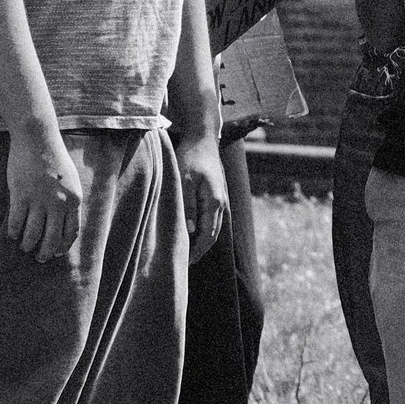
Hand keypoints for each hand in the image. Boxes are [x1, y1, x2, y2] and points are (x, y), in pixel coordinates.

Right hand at [3, 127, 85, 261]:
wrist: (38, 139)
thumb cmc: (54, 159)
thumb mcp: (70, 181)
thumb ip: (68, 201)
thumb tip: (61, 222)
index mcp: (74, 199)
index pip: (71, 232)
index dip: (63, 246)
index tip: (57, 253)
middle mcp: (58, 203)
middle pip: (52, 239)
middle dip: (45, 253)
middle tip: (39, 258)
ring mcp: (39, 200)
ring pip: (32, 235)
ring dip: (27, 245)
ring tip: (24, 247)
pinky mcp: (20, 196)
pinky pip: (16, 223)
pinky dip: (13, 233)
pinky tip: (11, 235)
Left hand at [178, 134, 229, 260]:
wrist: (203, 139)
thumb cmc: (190, 158)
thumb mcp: (184, 182)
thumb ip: (188, 206)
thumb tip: (191, 231)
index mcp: (214, 202)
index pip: (207, 236)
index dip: (197, 252)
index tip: (184, 264)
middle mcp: (220, 203)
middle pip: (213, 235)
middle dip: (200, 250)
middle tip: (184, 263)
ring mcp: (219, 199)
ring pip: (213, 227)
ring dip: (202, 241)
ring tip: (187, 252)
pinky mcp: (215, 195)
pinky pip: (211, 218)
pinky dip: (203, 230)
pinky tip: (192, 233)